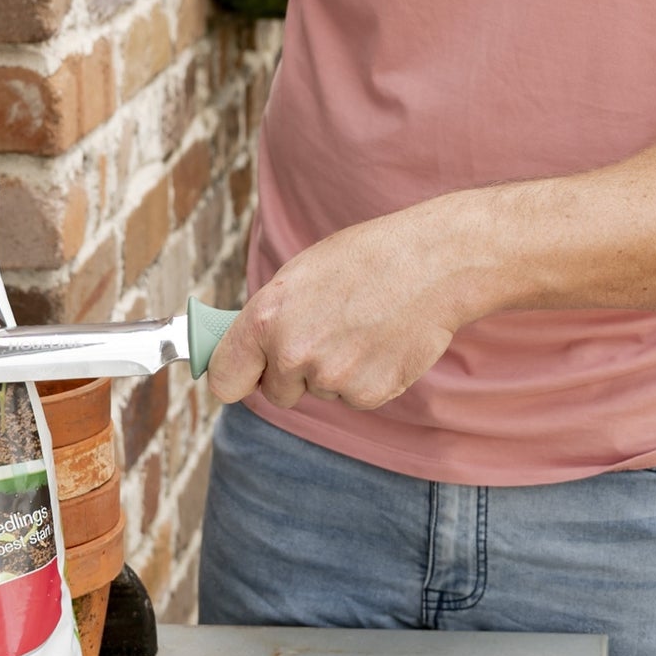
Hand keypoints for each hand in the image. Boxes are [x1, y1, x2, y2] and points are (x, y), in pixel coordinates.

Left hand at [205, 202, 485, 410]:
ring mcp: (331, 379)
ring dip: (334, 370)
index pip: (224, 380)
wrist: (431, 264)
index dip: (236, 377)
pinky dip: (365, 378)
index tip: (248, 373)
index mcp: (265, 318)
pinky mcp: (368, 395)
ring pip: (319, 391)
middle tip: (325, 332)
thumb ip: (269, 319)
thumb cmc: (365, 259)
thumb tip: (249, 351)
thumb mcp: (299, 275)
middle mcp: (292, 354)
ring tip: (361, 326)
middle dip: (293, 373)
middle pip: (275, 392)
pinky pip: (354, 397)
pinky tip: (381, 342)